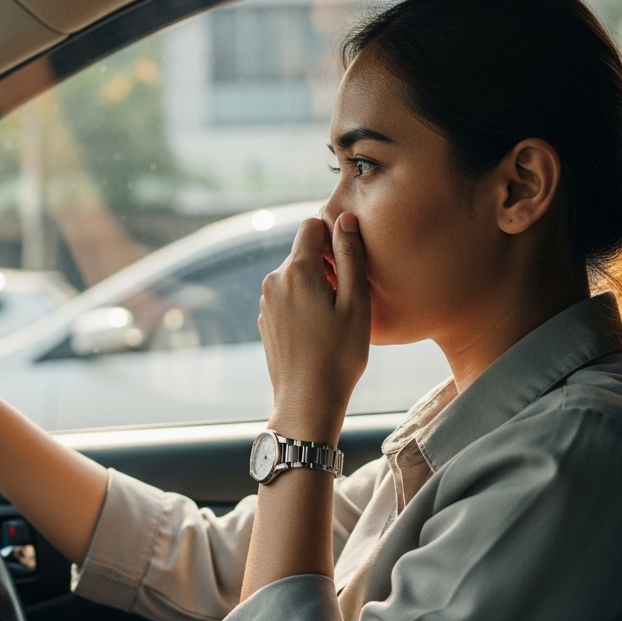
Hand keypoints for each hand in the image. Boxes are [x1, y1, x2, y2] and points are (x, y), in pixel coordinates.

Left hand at [258, 213, 369, 444]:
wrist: (307, 401)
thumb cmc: (339, 355)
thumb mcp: (356, 302)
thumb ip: (351, 256)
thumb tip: (345, 219)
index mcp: (296, 270)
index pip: (311, 226)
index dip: (334, 237)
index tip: (348, 265)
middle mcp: (274, 281)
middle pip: (303, 253)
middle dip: (326, 265)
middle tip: (347, 299)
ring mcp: (266, 303)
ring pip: (295, 277)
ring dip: (315, 287)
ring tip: (333, 320)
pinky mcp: (266, 321)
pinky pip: (288, 299)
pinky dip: (304, 306)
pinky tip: (318, 333)